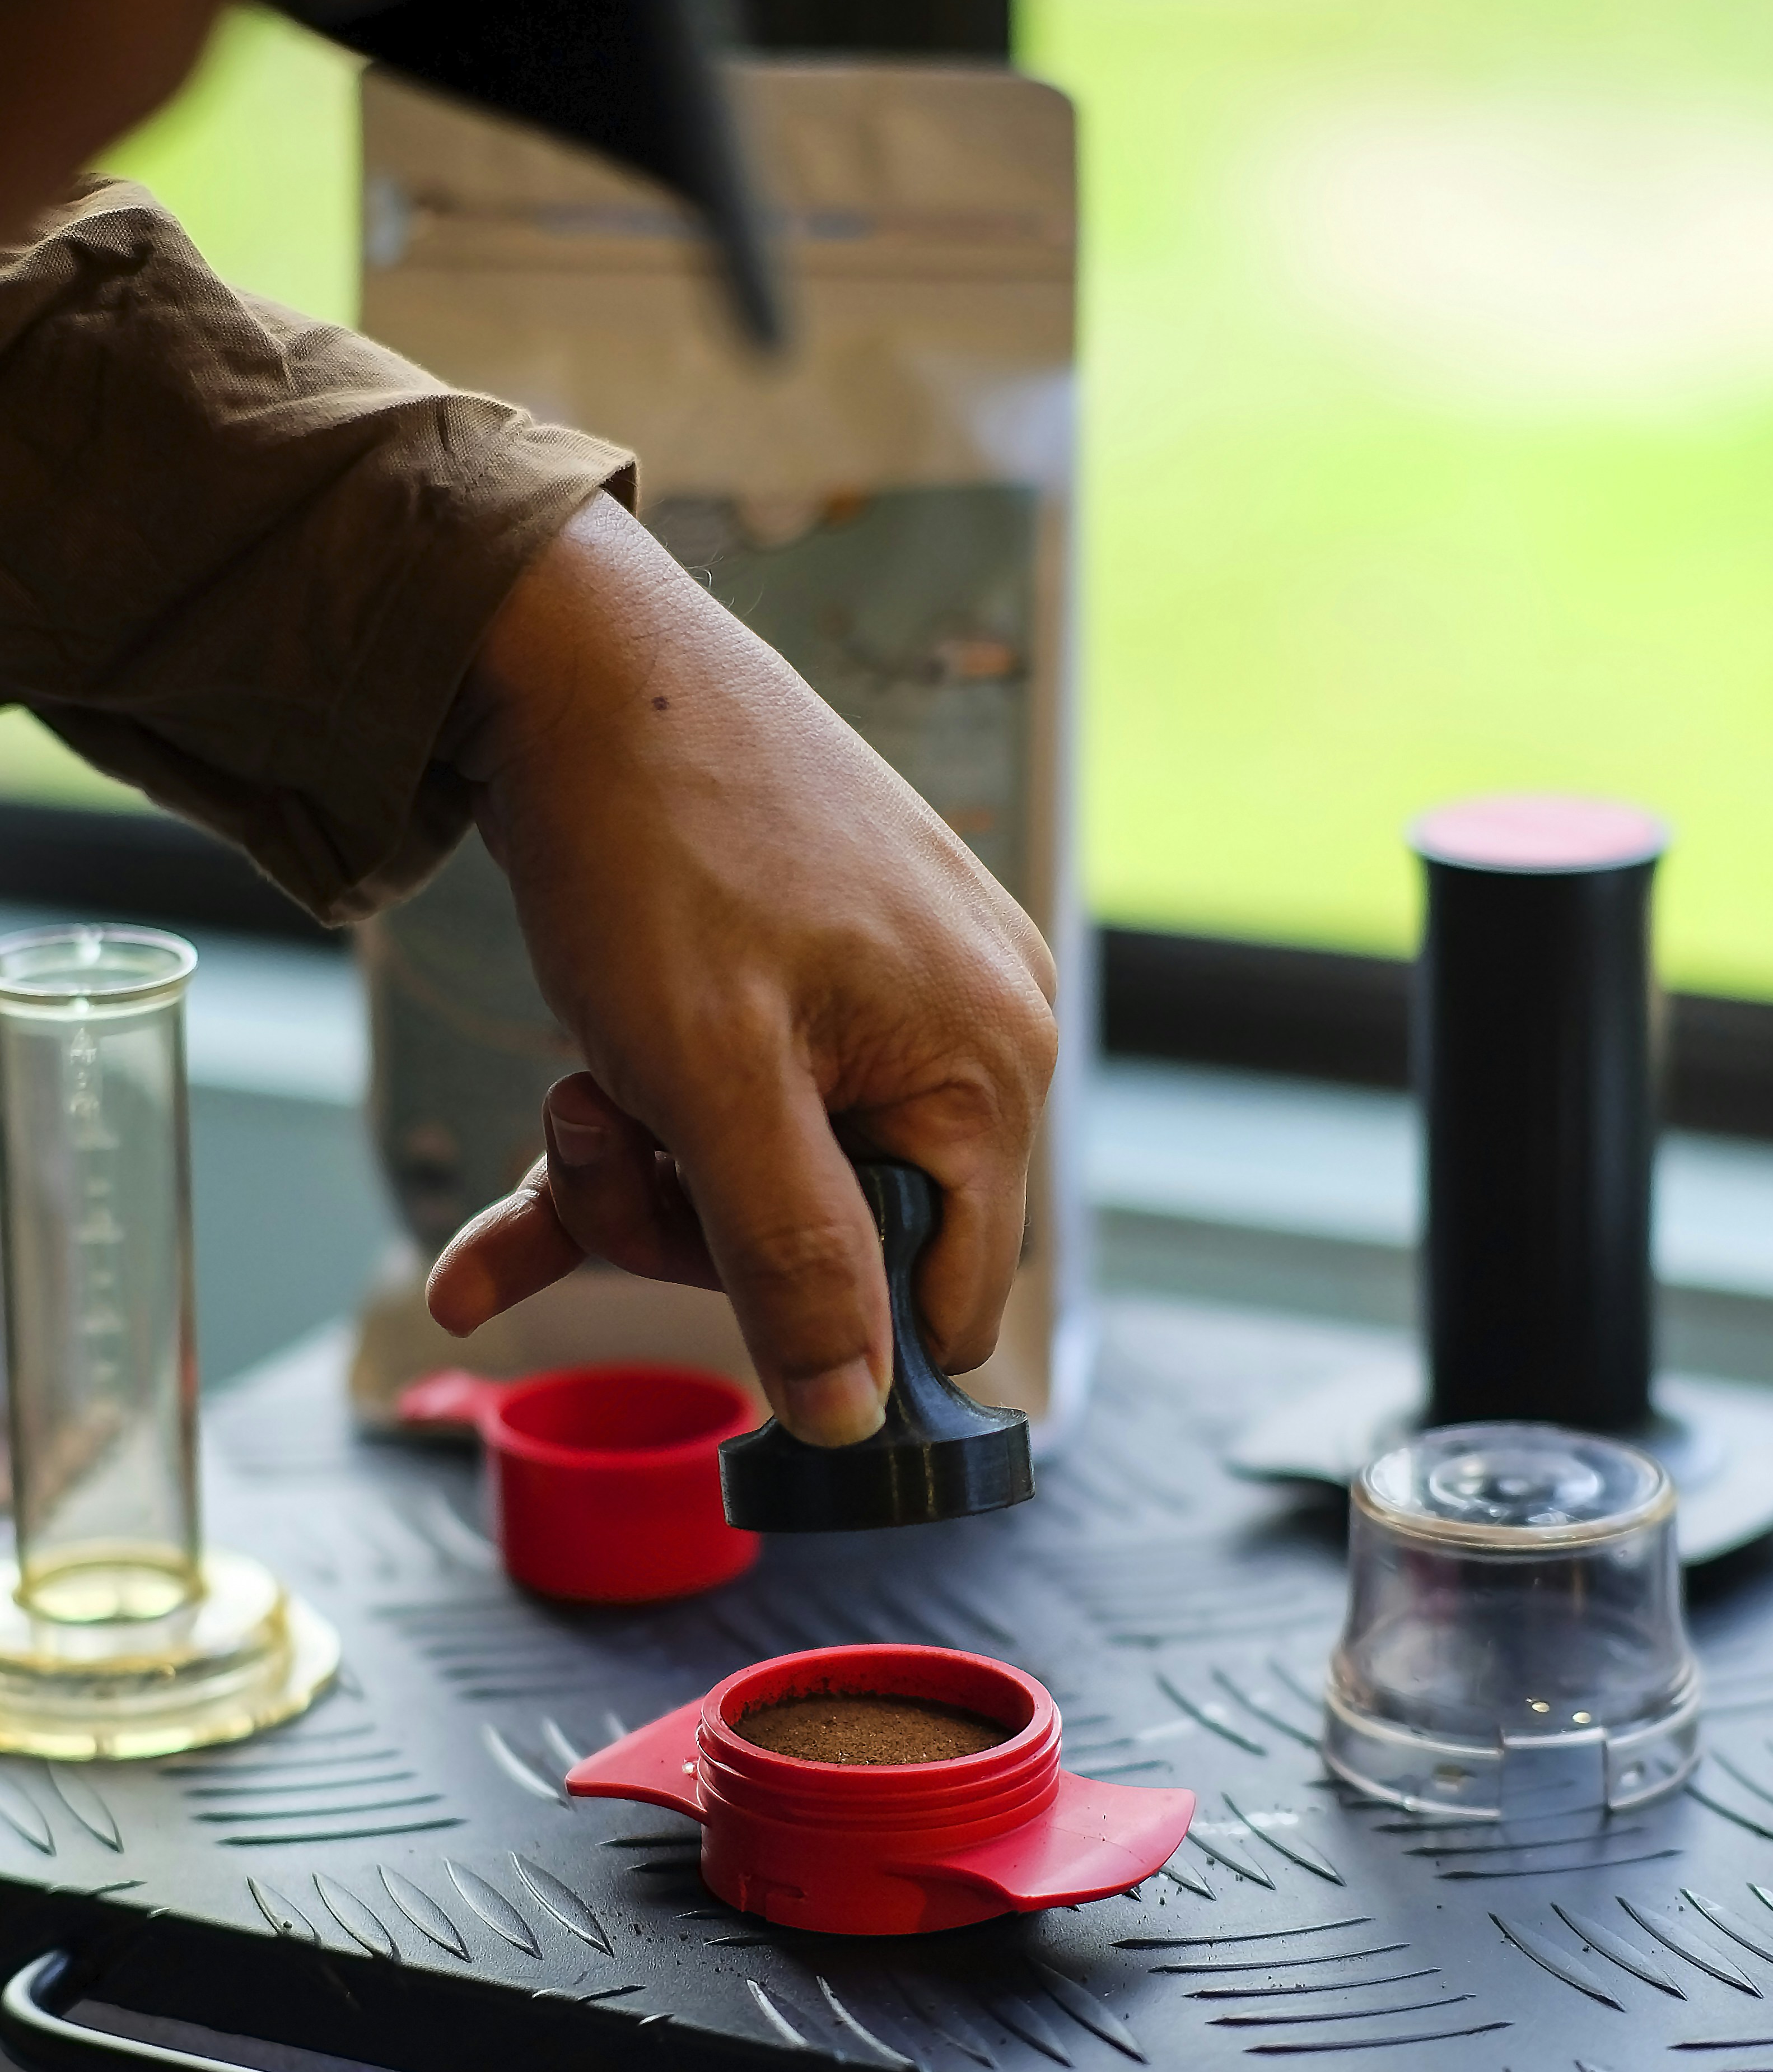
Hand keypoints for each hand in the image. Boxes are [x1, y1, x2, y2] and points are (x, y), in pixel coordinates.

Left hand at [424, 493, 1057, 1446]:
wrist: (572, 653)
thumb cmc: (652, 851)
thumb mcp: (708, 1085)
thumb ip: (792, 1259)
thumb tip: (850, 1418)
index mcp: (988, 1065)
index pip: (945, 1300)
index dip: (819, 1328)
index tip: (700, 1278)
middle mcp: (970, 1031)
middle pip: (847, 1244)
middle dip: (695, 1229)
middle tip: (595, 1143)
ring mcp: (896, 995)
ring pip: (772, 1181)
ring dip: (644, 1178)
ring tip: (569, 1095)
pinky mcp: (821, 971)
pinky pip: (743, 1109)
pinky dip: (631, 1157)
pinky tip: (486, 1260)